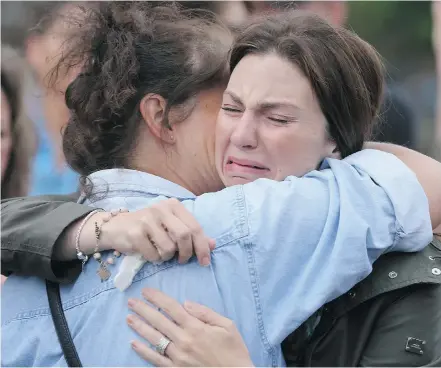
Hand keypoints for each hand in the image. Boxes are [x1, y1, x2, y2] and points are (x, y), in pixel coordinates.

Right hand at [99, 198, 214, 265]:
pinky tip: (149, 252)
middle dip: (187, 253)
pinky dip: (155, 259)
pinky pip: (154, 254)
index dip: (202, 246)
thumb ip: (192, 234)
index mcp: (174, 205)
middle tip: (182, 261)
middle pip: (184, 236)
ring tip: (161, 253)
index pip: (195, 227)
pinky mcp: (135, 232)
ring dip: (167, 257)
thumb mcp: (172, 227)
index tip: (205, 262)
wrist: (117, 227)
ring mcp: (147, 219)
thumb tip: (213, 244)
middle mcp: (161, 208)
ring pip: (169, 248)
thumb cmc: (149, 228)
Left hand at [127, 288, 253, 366]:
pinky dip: (143, 351)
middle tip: (131, 301)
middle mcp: (183, 341)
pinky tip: (133, 343)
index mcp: (196, 328)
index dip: (157, 298)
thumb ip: (205, 313)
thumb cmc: (234, 351)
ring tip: (129, 317)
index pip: (172, 308)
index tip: (146, 291)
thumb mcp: (227, 326)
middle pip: (158, 321)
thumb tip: (185, 303)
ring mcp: (177, 357)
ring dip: (139, 327)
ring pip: (154, 339)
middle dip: (143, 309)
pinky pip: (155, 359)